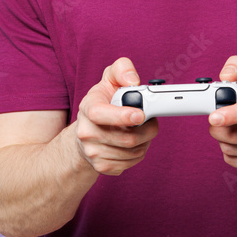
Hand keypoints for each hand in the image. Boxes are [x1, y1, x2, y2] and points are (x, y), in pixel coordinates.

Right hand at [74, 57, 158, 174]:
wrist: (87, 131)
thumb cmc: (103, 103)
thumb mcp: (110, 79)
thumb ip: (122, 70)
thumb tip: (132, 80)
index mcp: (88, 108)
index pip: (99, 114)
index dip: (122, 116)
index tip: (140, 115)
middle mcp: (86, 132)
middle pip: (126, 138)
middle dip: (147, 130)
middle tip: (150, 120)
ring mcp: (92, 152)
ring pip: (133, 152)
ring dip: (145, 141)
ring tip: (141, 130)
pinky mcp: (101, 166)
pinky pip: (131, 162)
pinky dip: (139, 153)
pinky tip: (135, 143)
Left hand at [208, 55, 236, 173]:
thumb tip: (226, 75)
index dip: (232, 114)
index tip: (213, 117)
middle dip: (217, 129)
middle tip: (214, 120)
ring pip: (232, 149)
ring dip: (221, 140)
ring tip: (228, 129)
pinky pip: (234, 161)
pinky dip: (228, 152)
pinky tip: (235, 142)